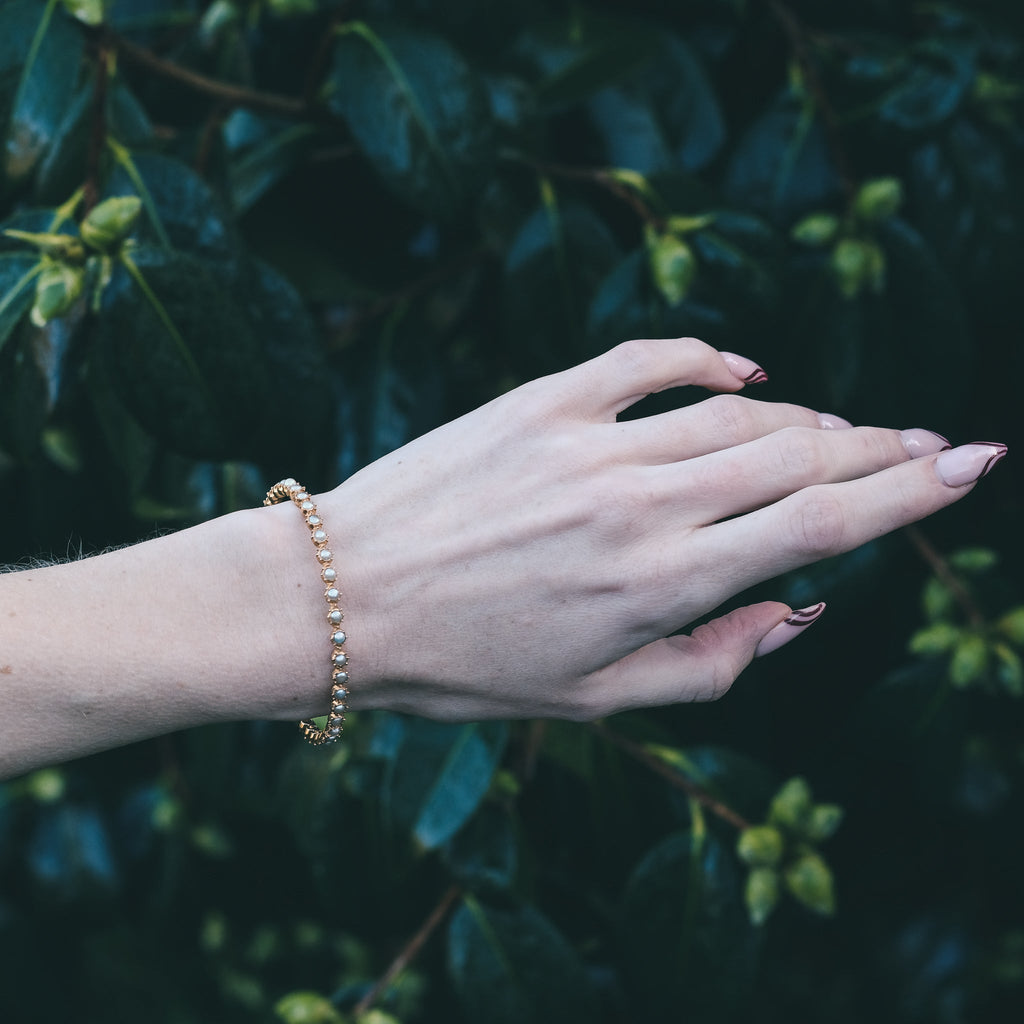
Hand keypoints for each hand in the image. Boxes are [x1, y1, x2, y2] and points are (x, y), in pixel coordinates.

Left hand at [320, 338, 1003, 720]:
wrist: (342, 601)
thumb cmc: (462, 666)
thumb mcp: (593, 701)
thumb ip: (710, 660)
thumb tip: (796, 613)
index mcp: (661, 587)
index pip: (818, 528)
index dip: (910, 493)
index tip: (971, 464)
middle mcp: (641, 506)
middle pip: (797, 456)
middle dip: (880, 448)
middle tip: (928, 442)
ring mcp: (589, 443)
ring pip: (737, 411)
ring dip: (808, 415)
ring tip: (848, 428)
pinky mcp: (538, 403)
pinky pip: (647, 359)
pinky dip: (707, 355)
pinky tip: (746, 367)